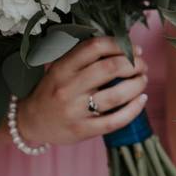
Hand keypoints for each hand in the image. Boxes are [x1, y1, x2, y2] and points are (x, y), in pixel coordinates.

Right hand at [16, 37, 148, 145]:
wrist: (32, 122)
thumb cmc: (54, 91)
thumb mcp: (60, 69)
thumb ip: (85, 58)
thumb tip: (122, 45)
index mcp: (62, 68)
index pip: (94, 47)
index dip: (120, 45)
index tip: (134, 49)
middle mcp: (68, 88)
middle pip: (110, 68)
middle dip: (134, 64)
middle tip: (142, 66)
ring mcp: (75, 111)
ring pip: (116, 95)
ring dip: (137, 85)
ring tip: (142, 80)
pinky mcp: (83, 130)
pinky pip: (116, 120)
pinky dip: (134, 109)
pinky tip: (142, 99)